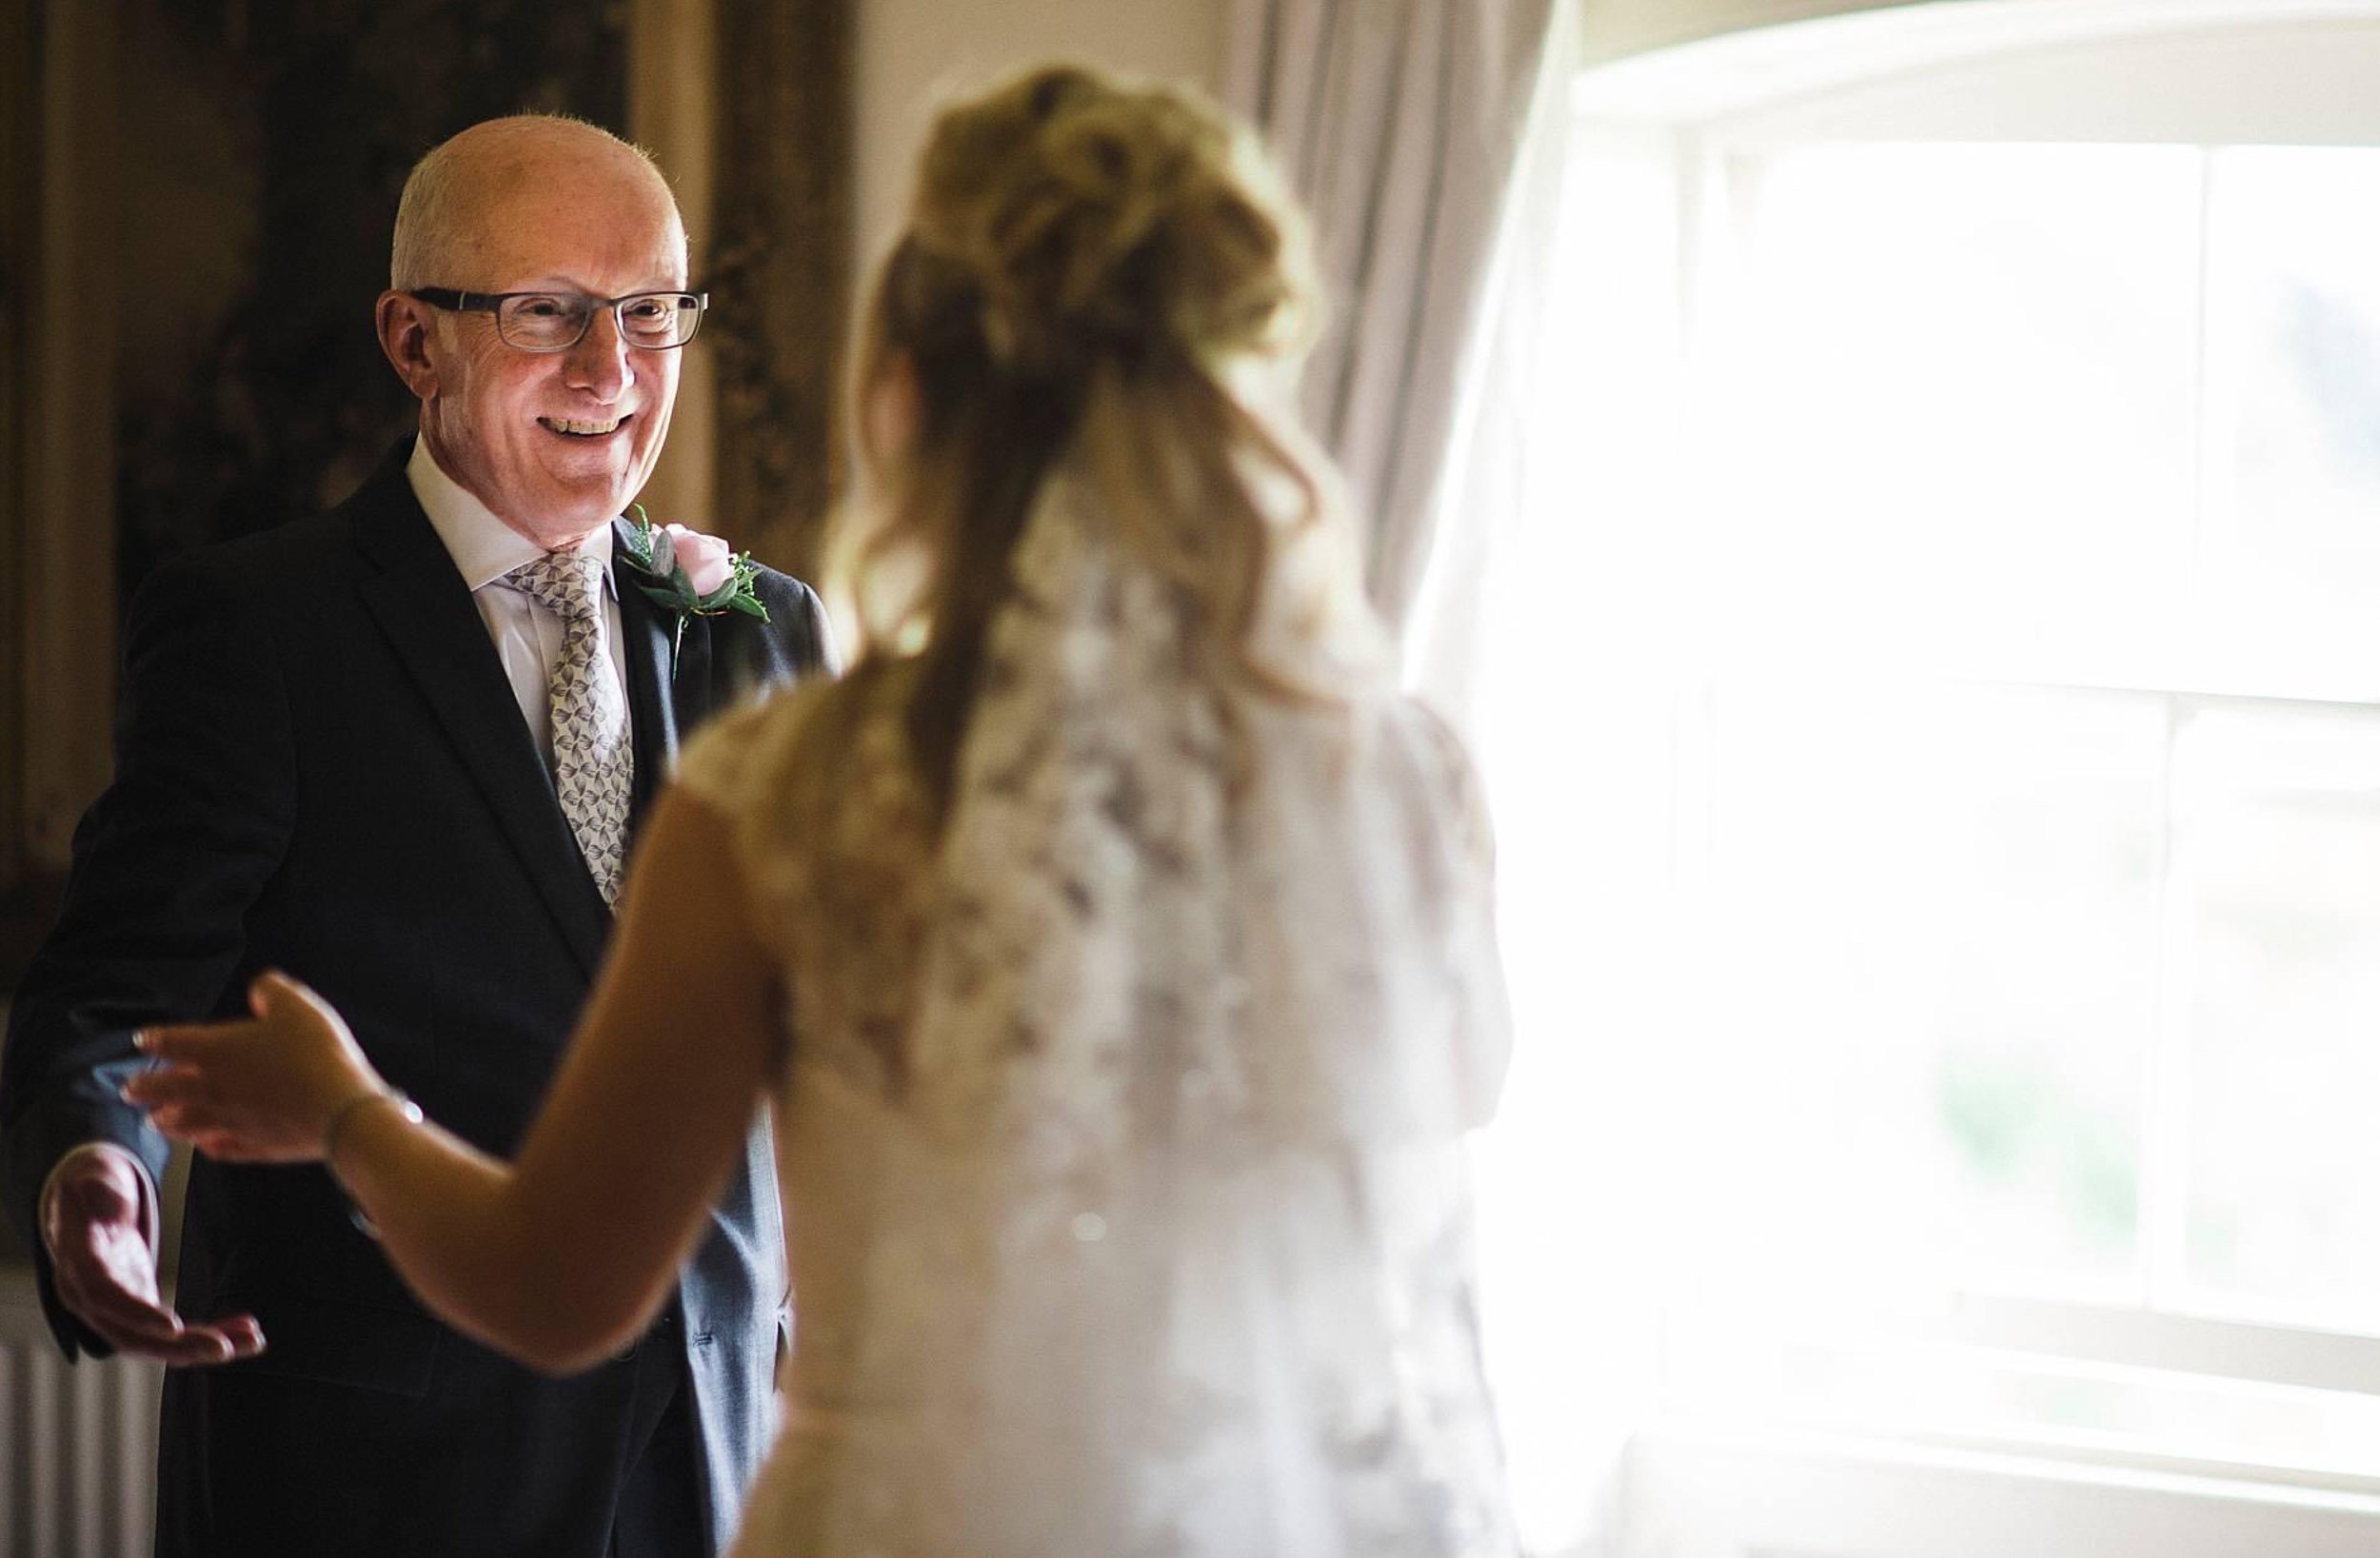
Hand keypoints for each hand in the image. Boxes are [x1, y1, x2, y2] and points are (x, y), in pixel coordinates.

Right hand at [42, 1147, 263, 1365]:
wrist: (86, 1206)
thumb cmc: (92, 1189)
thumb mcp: (88, 1179)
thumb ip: (93, 1184)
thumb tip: (95, 1187)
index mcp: (79, 1268)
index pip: (106, 1299)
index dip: (137, 1315)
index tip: (173, 1328)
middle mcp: (92, 1301)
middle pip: (133, 1336)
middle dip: (180, 1346)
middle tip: (225, 1348)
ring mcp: (116, 1311)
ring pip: (158, 1343)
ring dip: (205, 1345)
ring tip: (252, 1341)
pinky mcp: (139, 1311)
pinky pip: (173, 1333)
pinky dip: (211, 1332)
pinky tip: (246, 1330)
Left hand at [125, 971, 379, 1164]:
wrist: (337, 1109)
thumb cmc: (315, 1053)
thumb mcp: (297, 1006)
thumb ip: (272, 991)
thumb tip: (260, 988)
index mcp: (216, 1051)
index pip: (172, 1043)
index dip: (155, 1039)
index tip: (143, 1040)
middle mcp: (213, 1088)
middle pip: (164, 1089)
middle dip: (143, 1088)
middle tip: (129, 1089)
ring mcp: (230, 1121)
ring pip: (184, 1124)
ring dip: (166, 1121)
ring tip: (156, 1121)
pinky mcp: (252, 1146)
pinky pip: (220, 1148)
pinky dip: (207, 1146)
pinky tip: (205, 1146)